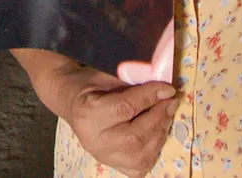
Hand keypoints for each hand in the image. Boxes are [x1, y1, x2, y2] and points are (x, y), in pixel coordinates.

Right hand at [51, 64, 175, 177]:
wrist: (70, 101)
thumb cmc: (88, 85)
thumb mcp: (106, 75)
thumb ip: (132, 82)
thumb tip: (162, 87)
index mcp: (88, 113)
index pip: (126, 108)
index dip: (151, 97)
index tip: (168, 88)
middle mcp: (94, 140)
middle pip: (135, 136)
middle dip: (159, 118)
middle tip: (170, 101)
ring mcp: (102, 156)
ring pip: (140, 155)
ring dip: (160, 134)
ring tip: (166, 115)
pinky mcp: (110, 164)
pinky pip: (139, 167)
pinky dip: (153, 151)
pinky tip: (156, 133)